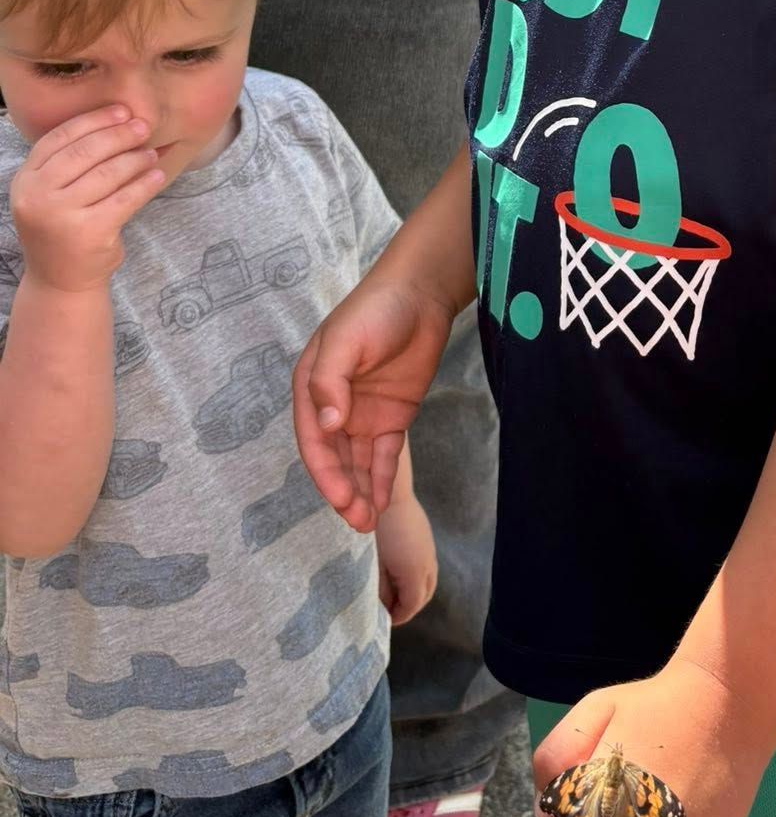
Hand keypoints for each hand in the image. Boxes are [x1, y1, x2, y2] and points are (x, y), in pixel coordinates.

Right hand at [9, 106, 166, 292]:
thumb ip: (71, 163)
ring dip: (134, 158)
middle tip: (143, 126)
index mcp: (25, 180)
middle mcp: (37, 196)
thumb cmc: (63, 229)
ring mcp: (61, 215)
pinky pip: (125, 198)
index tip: (121, 110)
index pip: (60, 138)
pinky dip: (144, 184)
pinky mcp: (89, 232)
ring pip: (107, 174)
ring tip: (150, 153)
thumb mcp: (51, 194)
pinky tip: (157, 175)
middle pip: (85, 152)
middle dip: (118, 135)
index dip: (93, 120)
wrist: (61, 281)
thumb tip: (121, 121)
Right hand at [292, 275, 454, 531]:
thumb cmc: (375, 311)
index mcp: (313, 389)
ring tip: (368, 522)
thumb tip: (327, 425)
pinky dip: (383, 477)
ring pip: (358, 462)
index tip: (340, 498)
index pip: (314, 441)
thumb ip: (330, 381)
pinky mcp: (393, 415)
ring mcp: (364, 413)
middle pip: (334, 459)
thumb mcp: (345, 341)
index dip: (325, 473)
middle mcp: (334, 406)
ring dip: (361, 491)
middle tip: (358, 520)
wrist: (421, 294)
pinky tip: (384, 500)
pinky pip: (386, 454)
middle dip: (343, 491)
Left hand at [375, 493, 437, 624]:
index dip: (398, 617)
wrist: (388, 492)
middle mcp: (428, 564)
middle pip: (425, 595)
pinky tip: (399, 574)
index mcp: (414, 574)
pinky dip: (417, 579)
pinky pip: (428, 567)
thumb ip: (378, 588)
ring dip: (415, 593)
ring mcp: (430, 550)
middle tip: (390, 613)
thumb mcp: (373, 563)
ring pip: (429, 581)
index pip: (411, 605)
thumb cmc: (375, 529)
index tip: (382, 621)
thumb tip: (381, 605)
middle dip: (409, 608)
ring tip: (395, 595)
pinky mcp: (426, 538)